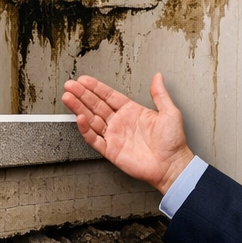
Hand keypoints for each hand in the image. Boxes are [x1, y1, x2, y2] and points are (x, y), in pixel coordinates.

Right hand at [61, 72, 195, 193]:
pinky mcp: (111, 151)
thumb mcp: (170, 112)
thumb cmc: (173, 142)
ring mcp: (115, 136)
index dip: (96, 88)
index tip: (84, 80)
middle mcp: (121, 123)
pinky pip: (94, 139)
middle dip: (82, 95)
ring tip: (68, 98)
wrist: (172, 165)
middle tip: (70, 86)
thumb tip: (158, 77)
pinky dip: (86, 129)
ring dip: (79, 108)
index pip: (109, 96)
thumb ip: (160, 94)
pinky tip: (80, 118)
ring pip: (92, 120)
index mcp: (132, 111)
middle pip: (96, 105)